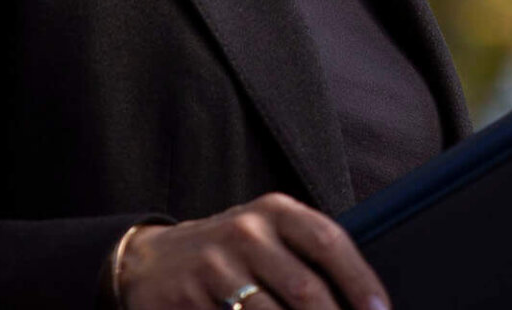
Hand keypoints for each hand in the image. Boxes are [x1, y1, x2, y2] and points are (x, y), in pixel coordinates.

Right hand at [116, 192, 389, 309]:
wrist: (149, 262)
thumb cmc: (227, 254)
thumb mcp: (265, 236)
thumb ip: (308, 258)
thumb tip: (363, 303)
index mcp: (275, 212)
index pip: (328, 241)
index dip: (360, 281)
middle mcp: (246, 231)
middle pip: (305, 288)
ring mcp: (216, 265)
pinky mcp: (193, 297)